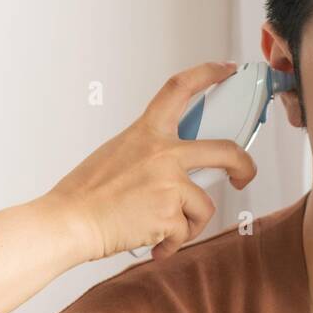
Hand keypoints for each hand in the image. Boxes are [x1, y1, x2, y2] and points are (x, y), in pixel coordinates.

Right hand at [43, 62, 257, 260]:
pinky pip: (187, 231)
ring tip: (161, 229)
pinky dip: (172, 242)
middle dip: (244, 166)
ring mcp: (170, 183)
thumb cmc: (85, 195)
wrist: (69, 223)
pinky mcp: (171, 214)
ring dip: (189, 223)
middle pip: (225, 151)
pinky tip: (154, 242)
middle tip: (243, 176)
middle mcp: (163, 153)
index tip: (226, 69)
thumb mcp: (117, 154)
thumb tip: (174, 168)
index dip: (209, 73)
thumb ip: (150, 153)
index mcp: (146, 132)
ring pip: (204, 205)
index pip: (180, 88)